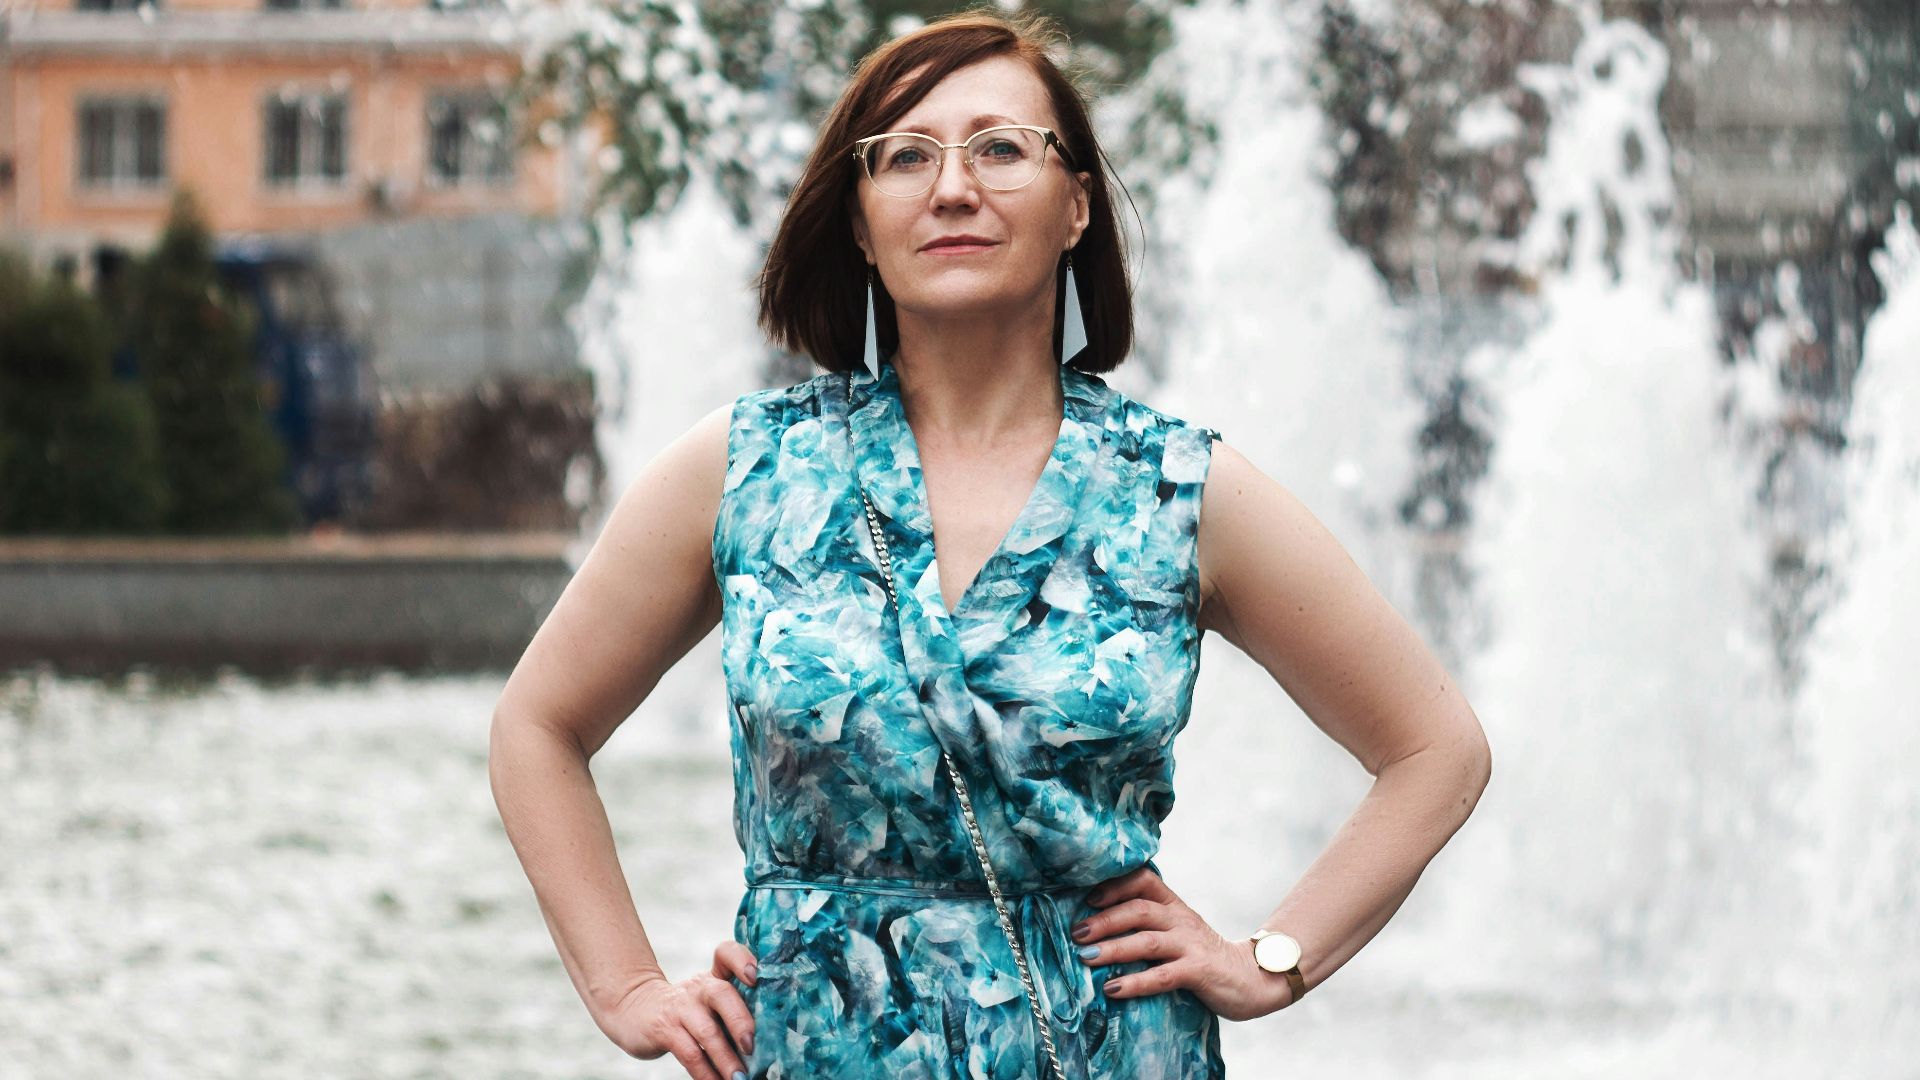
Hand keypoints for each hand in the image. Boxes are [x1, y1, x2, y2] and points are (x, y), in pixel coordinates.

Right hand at [601, 940, 759, 1079]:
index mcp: (714, 977)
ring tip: (740, 1077)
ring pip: (707, 1032)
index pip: (726, 953)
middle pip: (722, 994)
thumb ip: (733, 1009)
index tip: (755, 976)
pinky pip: (689, 1054)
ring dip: (726, 1058)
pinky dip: (706, 1073)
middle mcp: (699, 988)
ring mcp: (680, 1008)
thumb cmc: (686, 1010)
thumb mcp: (708, 999)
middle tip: (753, 1046)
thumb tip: (770, 1044)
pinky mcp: (664, 1029)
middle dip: (740, 1021)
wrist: (634, 1009)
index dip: (741, 960)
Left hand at [1069, 866, 1293, 1021]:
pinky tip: (1113, 989)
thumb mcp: (1177, 932)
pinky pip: (1162, 975)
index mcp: (1174, 906)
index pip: (1144, 880)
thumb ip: (1148, 925)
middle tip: (1077, 934)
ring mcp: (1190, 944)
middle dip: (1104, 920)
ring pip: (1147, 940)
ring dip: (1113, 948)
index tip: (1088, 899)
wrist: (1252, 977)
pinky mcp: (1199, 971)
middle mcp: (1181, 919)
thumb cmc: (1202, 956)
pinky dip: (1135, 982)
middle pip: (1138, 909)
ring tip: (1085, 958)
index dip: (1115, 885)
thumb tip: (1097, 928)